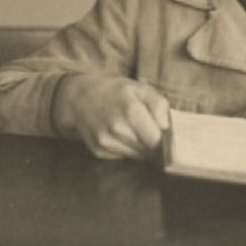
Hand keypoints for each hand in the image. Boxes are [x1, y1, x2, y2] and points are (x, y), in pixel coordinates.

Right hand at [54, 74, 169, 158]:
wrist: (79, 97)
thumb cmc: (114, 91)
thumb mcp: (140, 88)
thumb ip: (159, 104)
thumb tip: (166, 127)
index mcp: (131, 111)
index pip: (157, 140)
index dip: (164, 139)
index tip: (164, 134)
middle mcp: (117, 129)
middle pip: (148, 150)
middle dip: (153, 143)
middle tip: (149, 130)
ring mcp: (106, 142)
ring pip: (137, 155)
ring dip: (140, 147)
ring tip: (132, 130)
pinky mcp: (98, 151)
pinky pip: (123, 156)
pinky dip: (126, 148)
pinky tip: (119, 135)